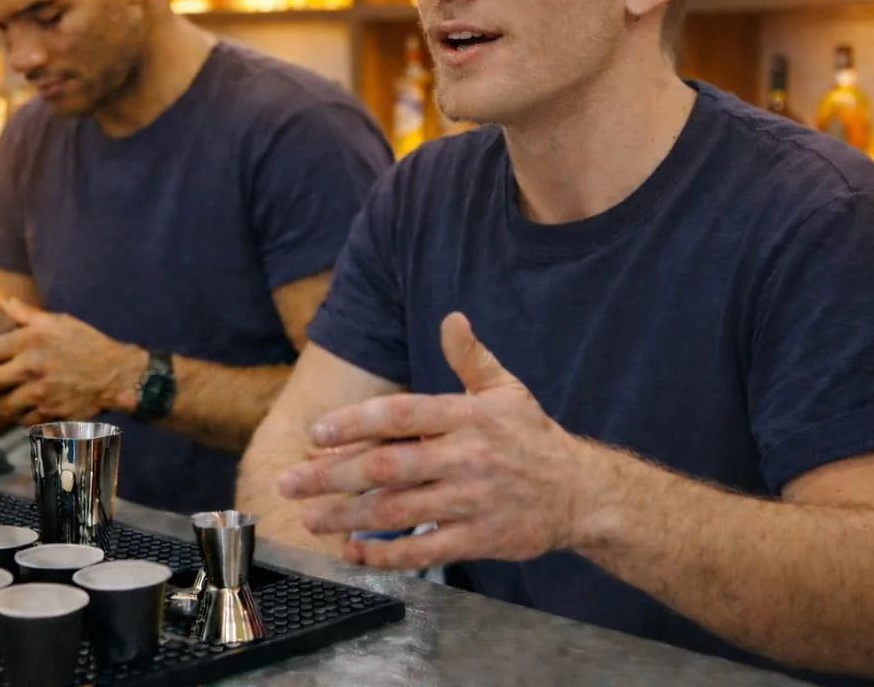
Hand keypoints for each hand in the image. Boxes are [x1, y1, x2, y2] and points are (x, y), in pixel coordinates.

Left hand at [0, 300, 147, 427]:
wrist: (116, 374)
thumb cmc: (85, 344)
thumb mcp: (57, 321)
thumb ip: (27, 315)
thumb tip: (7, 303)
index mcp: (29, 341)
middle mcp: (31, 367)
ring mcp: (40, 393)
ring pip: (3, 406)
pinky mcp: (49, 412)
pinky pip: (23, 420)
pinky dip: (15, 419)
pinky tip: (12, 416)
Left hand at [275, 313, 606, 570]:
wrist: (583, 492)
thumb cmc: (534, 438)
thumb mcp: (506, 390)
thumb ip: (471, 357)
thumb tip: (451, 319)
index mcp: (467, 416)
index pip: (401, 414)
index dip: (355, 422)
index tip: (316, 433)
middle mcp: (466, 457)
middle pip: (389, 466)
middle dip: (333, 475)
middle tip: (291, 481)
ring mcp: (472, 501)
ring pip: (399, 510)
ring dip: (348, 516)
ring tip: (310, 516)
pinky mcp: (480, 539)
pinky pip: (425, 549)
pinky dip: (387, 553)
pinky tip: (355, 551)